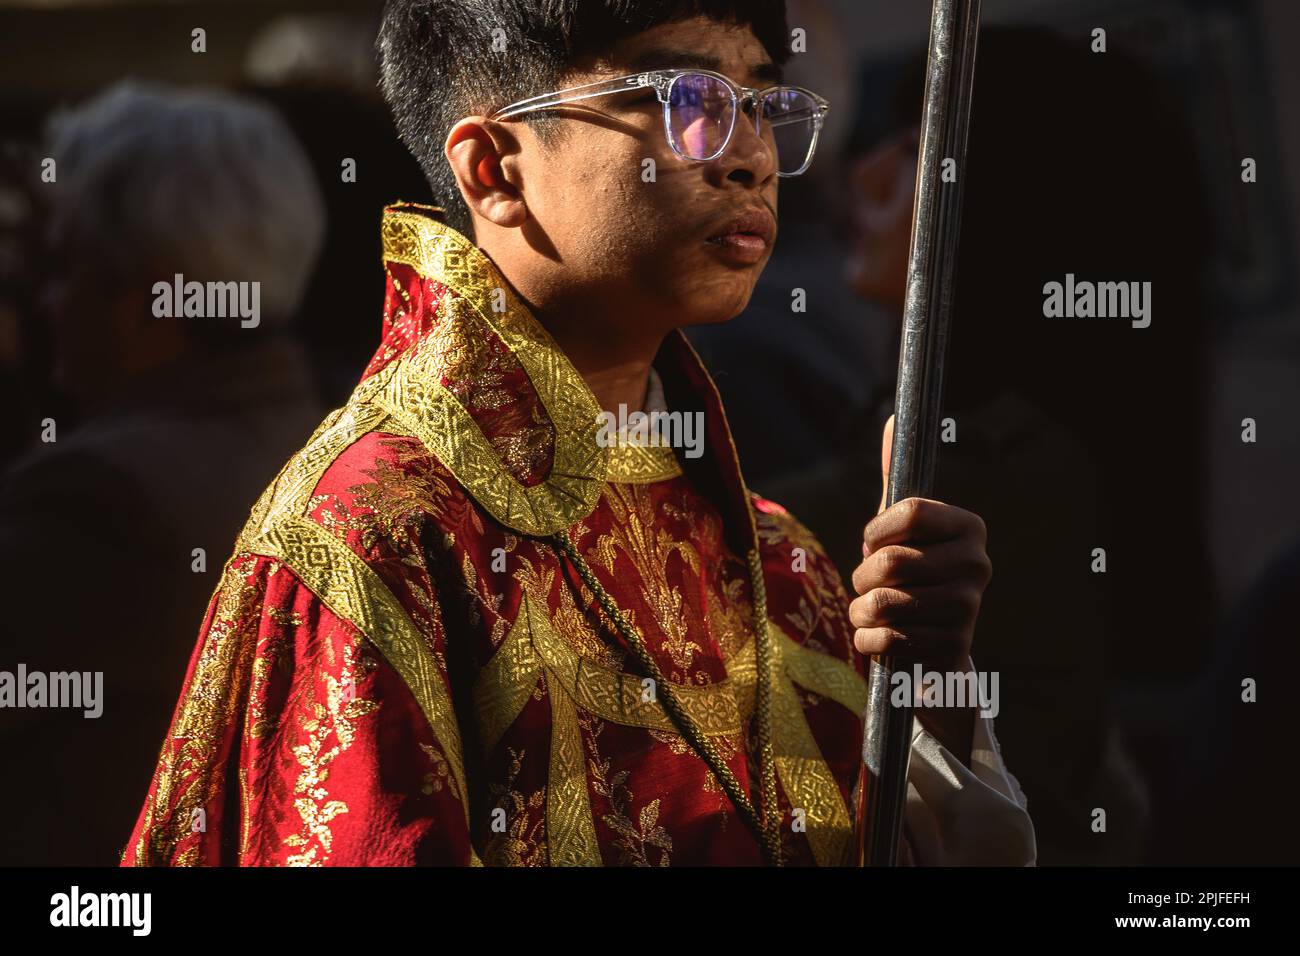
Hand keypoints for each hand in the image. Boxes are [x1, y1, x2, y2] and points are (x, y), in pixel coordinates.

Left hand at [848, 415, 991, 758]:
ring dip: (862, 610)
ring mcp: (969, 608)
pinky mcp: (953, 647)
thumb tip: (894, 417)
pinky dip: (869, 640)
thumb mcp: (900, 527)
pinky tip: (881, 638)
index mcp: (969, 527)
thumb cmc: (909, 575)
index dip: (876, 531)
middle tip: (870, 585)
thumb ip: (897, 477)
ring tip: (871, 612)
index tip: (874, 542)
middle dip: (863, 577)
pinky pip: (886, 637)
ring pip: (882, 601)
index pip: (907, 511)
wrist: (931, 645)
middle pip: (889, 562)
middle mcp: (978, 564)